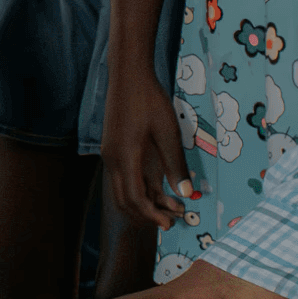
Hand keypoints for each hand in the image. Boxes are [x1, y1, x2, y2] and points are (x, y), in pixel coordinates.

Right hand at [103, 67, 190, 228]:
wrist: (128, 75)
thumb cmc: (149, 100)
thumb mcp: (168, 132)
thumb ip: (176, 164)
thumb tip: (185, 194)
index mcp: (124, 157)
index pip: (134, 197)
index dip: (151, 214)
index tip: (169, 223)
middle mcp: (113, 160)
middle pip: (124, 200)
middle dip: (146, 215)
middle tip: (171, 222)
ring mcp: (111, 154)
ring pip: (124, 190)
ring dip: (145, 203)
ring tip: (171, 208)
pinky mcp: (115, 149)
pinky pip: (125, 177)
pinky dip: (141, 188)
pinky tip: (161, 190)